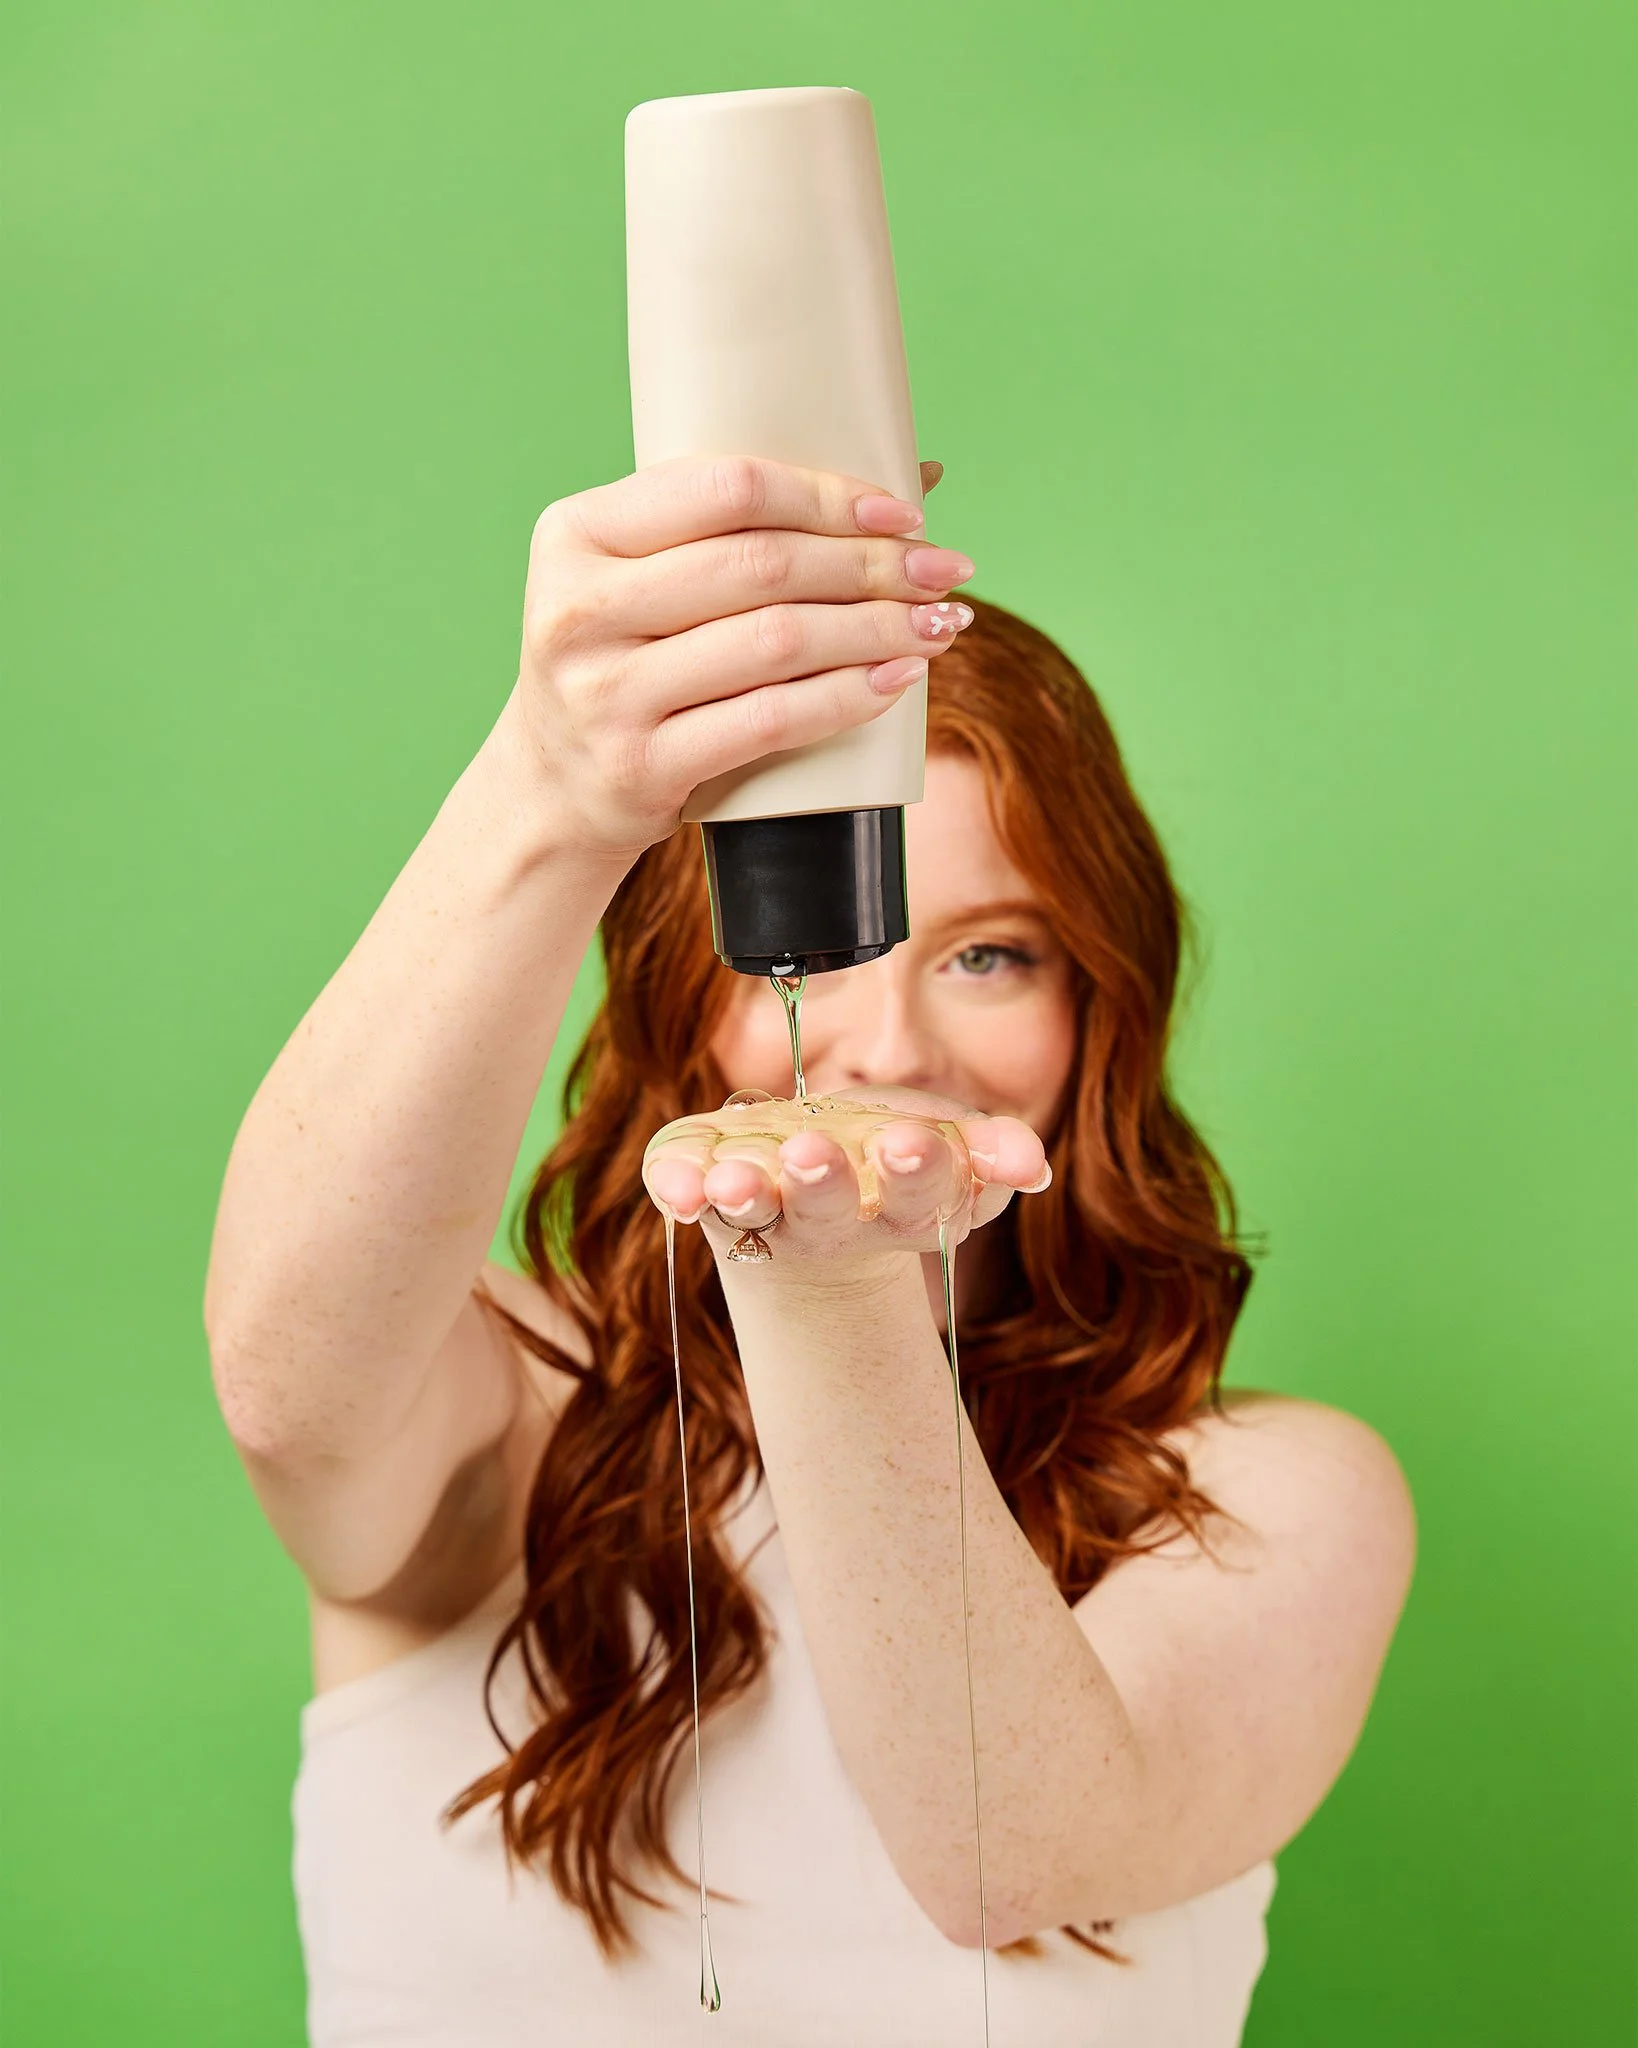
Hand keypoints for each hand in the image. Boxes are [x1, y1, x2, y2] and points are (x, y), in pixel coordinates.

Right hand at [504, 455, 970, 861]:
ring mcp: (608, 692)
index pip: (727, 488)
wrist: (553, 789)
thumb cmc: (625, 661)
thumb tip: (920, 471)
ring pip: (777, 641)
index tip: (902, 514)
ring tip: (939, 624)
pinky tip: (895, 680)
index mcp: (577, 532)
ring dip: (876, 629)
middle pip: (763, 564)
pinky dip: (846, 697)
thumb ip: (740, 528)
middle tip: (942, 571)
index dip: (829, 496)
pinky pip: (770, 720)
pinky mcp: (641, 765)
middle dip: (873, 565)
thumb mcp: (641, 580)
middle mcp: (582, 607)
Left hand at [642, 1085, 1050, 1269]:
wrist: (811, 1200)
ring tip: (733, 1179)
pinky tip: (673, 1186)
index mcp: (902, 1208)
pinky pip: (688, 1193)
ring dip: (745, 1192)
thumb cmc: (889, 1160)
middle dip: (822, 1182)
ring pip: (757, 1209)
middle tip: (813, 1153)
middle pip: (828, 1209)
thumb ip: (991, 1150)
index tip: (909, 1143)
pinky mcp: (710, 1199)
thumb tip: (1028, 1161)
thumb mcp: (951, 1151)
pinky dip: (676, 1187)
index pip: (919, 1195)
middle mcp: (832, 1222)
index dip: (916, 1173)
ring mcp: (768, 1216)